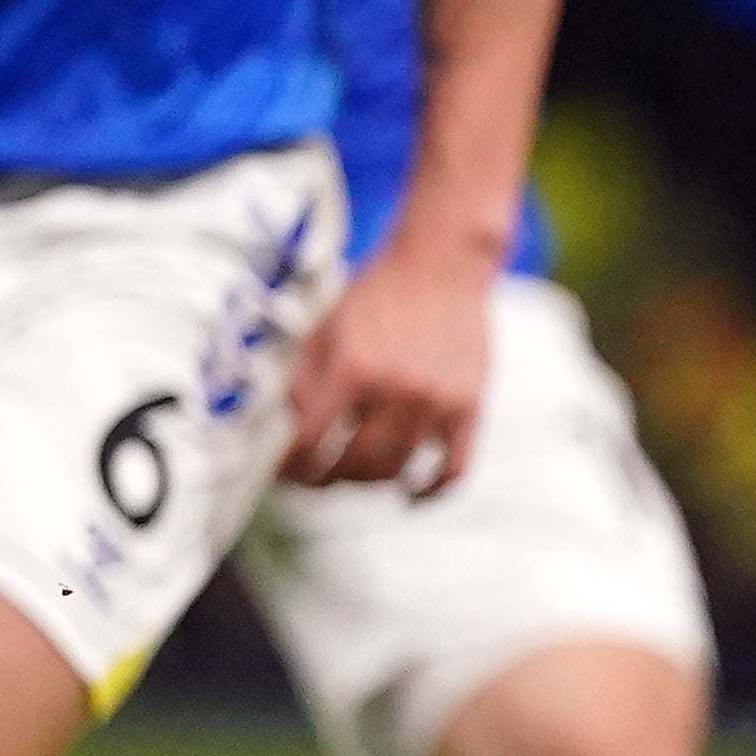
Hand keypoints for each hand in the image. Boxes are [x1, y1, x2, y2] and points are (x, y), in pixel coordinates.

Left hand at [286, 230, 500, 494]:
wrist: (441, 263)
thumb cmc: (377, 294)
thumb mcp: (324, 327)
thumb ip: (302, 379)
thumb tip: (289, 430)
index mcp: (352, 368)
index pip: (311, 444)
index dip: (291, 467)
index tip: (286, 472)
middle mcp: (396, 389)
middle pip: (352, 466)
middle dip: (327, 478)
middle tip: (317, 476)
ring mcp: (436, 401)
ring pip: (396, 471)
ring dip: (369, 482)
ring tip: (357, 474)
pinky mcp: (469, 407)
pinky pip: (453, 469)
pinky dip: (430, 490)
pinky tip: (411, 492)